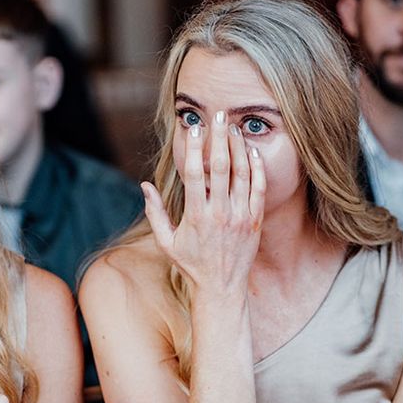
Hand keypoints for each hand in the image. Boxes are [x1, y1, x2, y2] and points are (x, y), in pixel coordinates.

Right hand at [142, 111, 265, 290]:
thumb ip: (155, 212)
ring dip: (239, 148)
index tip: (195, 128)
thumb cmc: (191, 264)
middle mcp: (220, 214)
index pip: (195, 174)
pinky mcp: (255, 221)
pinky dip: (256, 169)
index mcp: (196, 216)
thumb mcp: (166, 241)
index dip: (195, 148)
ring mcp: (240, 217)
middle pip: (222, 167)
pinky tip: (252, 152)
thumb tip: (144, 185)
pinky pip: (258, 190)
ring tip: (235, 127)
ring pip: (243, 175)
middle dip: (221, 138)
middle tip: (220, 114)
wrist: (222, 288)